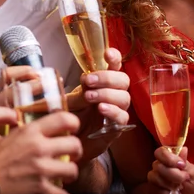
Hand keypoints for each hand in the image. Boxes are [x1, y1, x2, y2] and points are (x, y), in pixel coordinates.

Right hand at [0, 111, 82, 193]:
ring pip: (73, 171)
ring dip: (69, 176)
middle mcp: (38, 147)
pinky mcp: (40, 190)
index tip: (72, 131)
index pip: (64, 119)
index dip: (73, 124)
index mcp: (30, 131)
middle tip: (70, 156)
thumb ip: (29, 134)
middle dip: (75, 152)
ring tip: (63, 177)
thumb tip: (46, 132)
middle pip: (75, 145)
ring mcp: (40, 169)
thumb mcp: (10, 137)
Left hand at [66, 47, 130, 161]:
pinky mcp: (116, 128)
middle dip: (107, 78)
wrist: (70, 140)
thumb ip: (78, 89)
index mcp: (102, 84)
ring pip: (124, 98)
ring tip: (89, 97)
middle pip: (123, 80)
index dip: (114, 58)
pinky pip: (122, 117)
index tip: (107, 54)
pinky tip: (101, 109)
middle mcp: (112, 95)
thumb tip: (84, 78)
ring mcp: (116, 111)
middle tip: (88, 80)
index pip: (114, 67)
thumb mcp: (69, 100)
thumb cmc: (71, 116)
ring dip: (107, 94)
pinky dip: (112, 111)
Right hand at [147, 146, 193, 193]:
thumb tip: (183, 149)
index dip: (168, 158)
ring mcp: (154, 177)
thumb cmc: (192, 183)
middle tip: (183, 179)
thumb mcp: (192, 171)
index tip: (181, 165)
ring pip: (154, 177)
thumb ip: (184, 161)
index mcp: (168, 159)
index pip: (160, 152)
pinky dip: (164, 193)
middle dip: (173, 174)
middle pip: (157, 166)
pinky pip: (154, 190)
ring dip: (169, 184)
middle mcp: (158, 166)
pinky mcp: (152, 189)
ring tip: (178, 188)